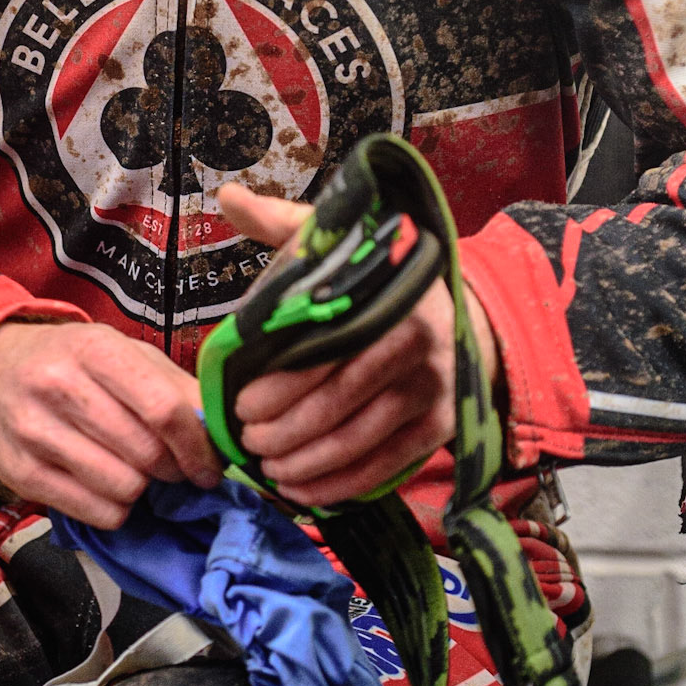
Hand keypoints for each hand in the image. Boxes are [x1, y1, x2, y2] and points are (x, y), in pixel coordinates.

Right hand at [0, 321, 222, 527]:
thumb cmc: (67, 359)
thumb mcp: (119, 351)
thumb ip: (172, 384)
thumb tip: (220, 426)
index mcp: (95, 350)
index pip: (164, 409)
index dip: (197, 446)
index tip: (209, 464)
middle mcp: (59, 387)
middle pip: (146, 452)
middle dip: (173, 468)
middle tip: (172, 466)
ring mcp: (35, 432)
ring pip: (123, 488)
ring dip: (142, 489)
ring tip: (134, 470)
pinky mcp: (20, 474)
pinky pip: (95, 513)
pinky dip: (115, 508)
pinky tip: (108, 486)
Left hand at [217, 183, 498, 508]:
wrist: (455, 306)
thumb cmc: (374, 276)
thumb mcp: (338, 241)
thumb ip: (283, 223)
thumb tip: (229, 196)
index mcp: (387, 296)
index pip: (322, 353)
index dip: (278, 386)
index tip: (240, 405)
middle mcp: (417, 343)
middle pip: (337, 403)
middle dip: (283, 432)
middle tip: (247, 442)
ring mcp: (433, 389)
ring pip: (358, 441)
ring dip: (305, 463)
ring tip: (268, 466)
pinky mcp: (441, 426)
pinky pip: (386, 466)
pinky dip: (340, 485)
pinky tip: (302, 489)